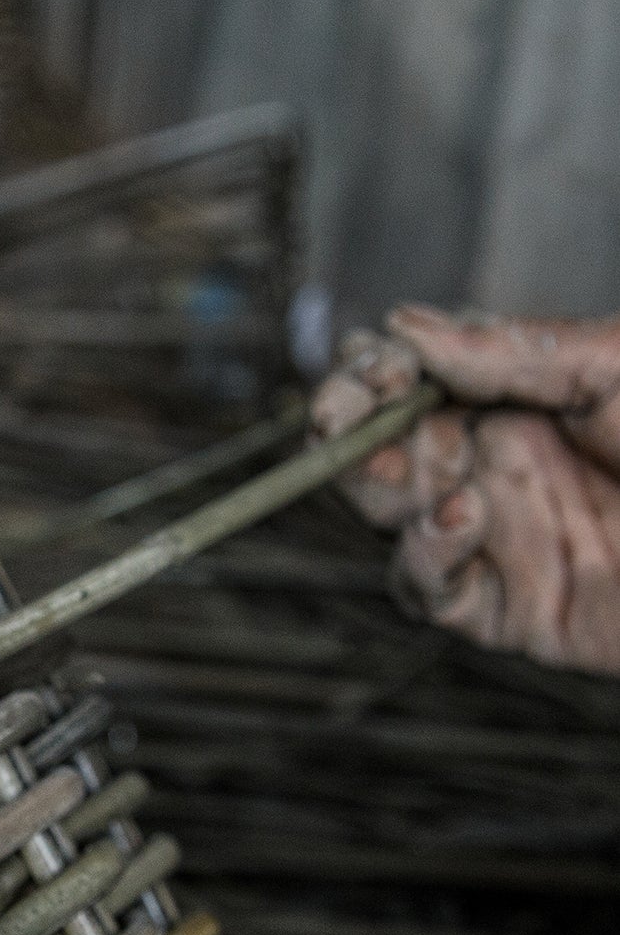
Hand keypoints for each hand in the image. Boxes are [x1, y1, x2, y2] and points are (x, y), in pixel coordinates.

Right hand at [311, 306, 619, 675]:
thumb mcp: (618, 367)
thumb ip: (513, 353)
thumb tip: (406, 326)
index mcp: (514, 402)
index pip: (408, 383)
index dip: (369, 373)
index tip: (363, 369)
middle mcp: (491, 467)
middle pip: (379, 448)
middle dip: (350, 428)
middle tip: (342, 417)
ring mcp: (491, 537)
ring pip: (388, 516)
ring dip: (376, 487)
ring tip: (397, 464)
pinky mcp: (499, 608)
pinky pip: (428, 586)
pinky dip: (425, 553)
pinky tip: (461, 516)